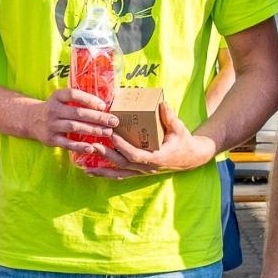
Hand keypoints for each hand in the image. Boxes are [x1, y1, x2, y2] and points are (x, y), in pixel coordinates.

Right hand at [27, 88, 118, 153]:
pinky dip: (79, 146)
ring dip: (92, 130)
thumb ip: (77, 100)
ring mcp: (51, 125)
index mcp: (57, 97)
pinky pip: (67, 143)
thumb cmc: (55, 109)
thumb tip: (104, 105)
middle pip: (77, 113)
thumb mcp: (61, 100)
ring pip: (74, 127)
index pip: (73, 95)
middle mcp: (53, 110)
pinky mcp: (50, 139)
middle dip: (97, 117)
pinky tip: (92, 148)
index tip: (103, 105)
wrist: (31, 120)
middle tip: (113, 121)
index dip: (88, 99)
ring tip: (107, 132)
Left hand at [86, 102, 215, 178]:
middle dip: (107, 155)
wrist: (191, 157)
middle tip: (92, 145)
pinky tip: (93, 172)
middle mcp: (148, 168)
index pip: (135, 154)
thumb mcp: (179, 128)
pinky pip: (121, 174)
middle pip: (123, 164)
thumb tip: (162, 103)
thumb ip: (169, 117)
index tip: (111, 136)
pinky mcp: (139, 172)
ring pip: (120, 173)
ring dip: (102, 170)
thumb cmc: (184, 141)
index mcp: (157, 157)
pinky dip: (107, 174)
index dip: (122, 147)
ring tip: (86, 167)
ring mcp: (143, 172)